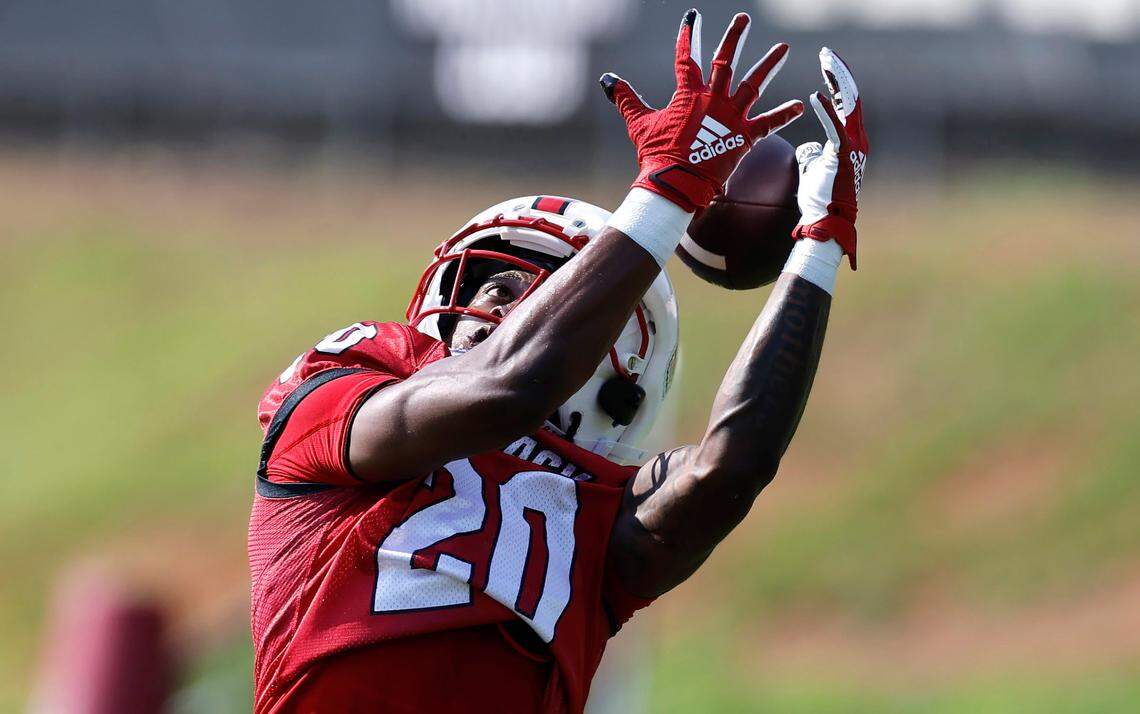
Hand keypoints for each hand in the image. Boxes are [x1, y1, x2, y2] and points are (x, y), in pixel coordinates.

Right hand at [600, 9, 802, 212]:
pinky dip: (783, 115)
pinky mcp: (743, 137)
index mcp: (688, 94)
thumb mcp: (639, 123)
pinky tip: (798, 105)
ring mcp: (731, 117)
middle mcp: (712, 99)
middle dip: (734, 37)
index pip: (687, 58)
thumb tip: (608, 79)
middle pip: (725, 61)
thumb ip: (625, 98)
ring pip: (753, 84)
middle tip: (744, 19)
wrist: (674, 184)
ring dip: (768, 65)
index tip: (692, 17)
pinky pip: (768, 124)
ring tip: (783, 48)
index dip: (687, 36)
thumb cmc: (655, 155)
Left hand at [792, 47, 868, 268]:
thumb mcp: (813, 170)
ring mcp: (853, 147)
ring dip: (836, 83)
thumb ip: (814, 154)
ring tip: (825, 63)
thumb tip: (809, 146)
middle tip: (827, 54)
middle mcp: (857, 140)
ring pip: (847, 106)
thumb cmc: (819, 200)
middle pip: (850, 98)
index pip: (845, 104)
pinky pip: (834, 128)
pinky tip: (814, 96)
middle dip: (839, 74)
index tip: (826, 66)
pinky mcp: (842, 156)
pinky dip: (825, 111)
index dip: (837, 83)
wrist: (827, 223)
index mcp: (850, 142)